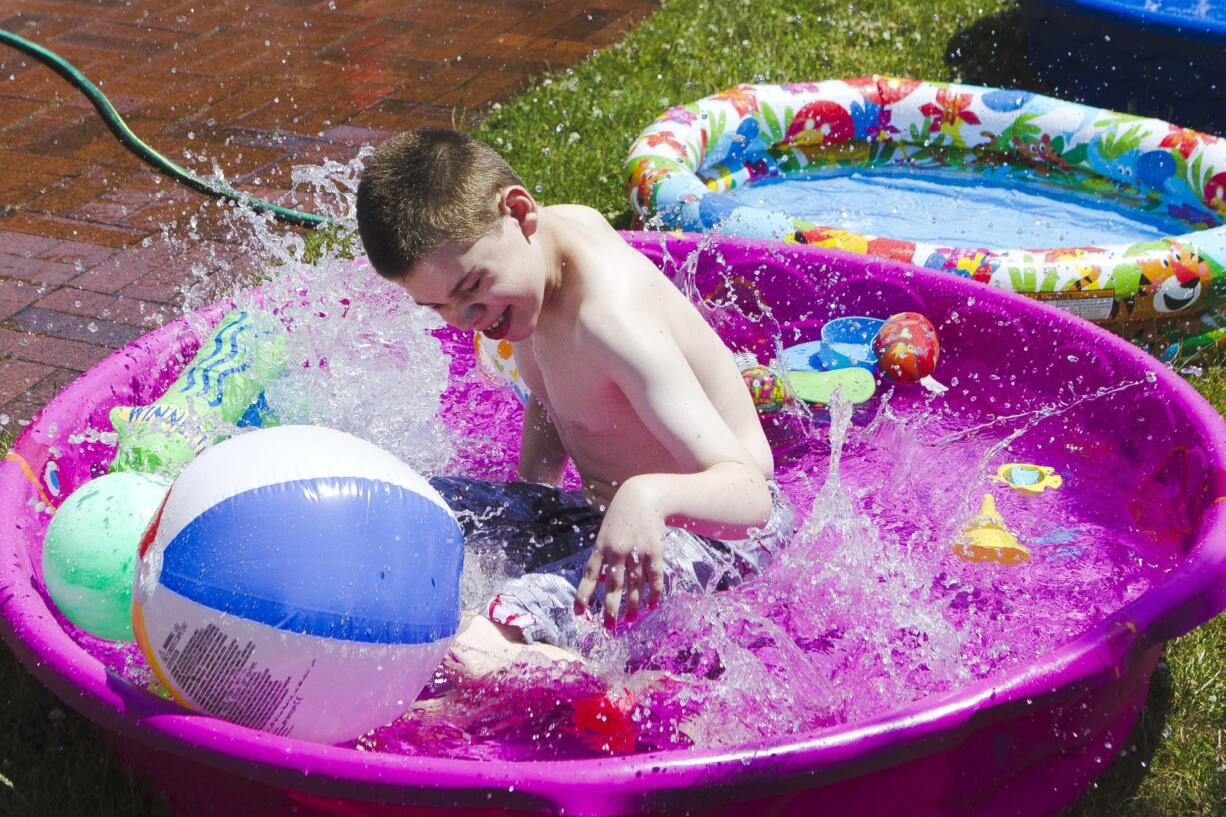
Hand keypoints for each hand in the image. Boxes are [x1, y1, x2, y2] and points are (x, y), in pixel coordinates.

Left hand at [574, 481, 665, 627]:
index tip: (579, 612)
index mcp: (601, 546)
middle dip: (610, 608)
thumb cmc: (621, 517)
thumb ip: (603, 556)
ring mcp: (637, 552)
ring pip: (634, 585)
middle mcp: (617, 551)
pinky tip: (651, 606)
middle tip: (609, 626)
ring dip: (633, 605)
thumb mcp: (606, 533)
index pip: (589, 574)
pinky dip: (653, 593)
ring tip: (630, 621)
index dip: (584, 594)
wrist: (644, 497)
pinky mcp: (654, 551)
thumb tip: (600, 581)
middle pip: (613, 585)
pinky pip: (654, 577)